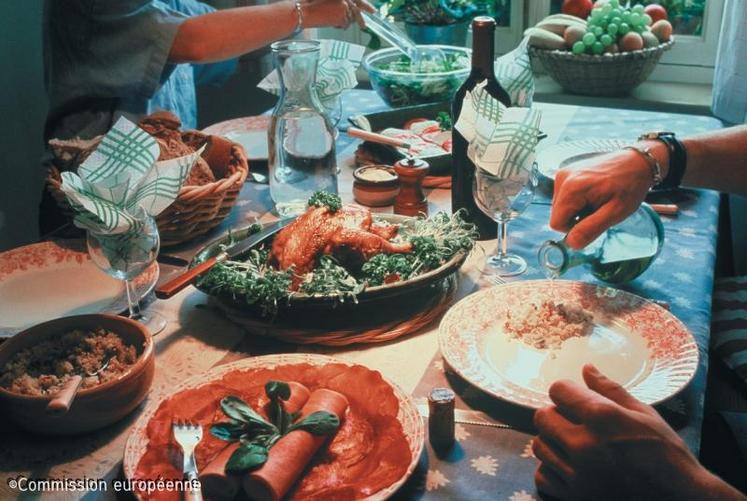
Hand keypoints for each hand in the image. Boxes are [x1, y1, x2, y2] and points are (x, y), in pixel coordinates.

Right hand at [302, 0, 374, 28]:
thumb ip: (340, 7)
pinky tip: (331, 24)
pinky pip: (344, 24)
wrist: (306, 11)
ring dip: (343, 23)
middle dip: (360, 20)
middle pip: (355, 12)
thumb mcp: (329, 4)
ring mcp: (345, 7)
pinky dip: (338, 26)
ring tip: (332, 21)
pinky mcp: (342, 15)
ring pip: (349, 19)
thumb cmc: (313, 7)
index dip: (365, 6)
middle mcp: (345, 1)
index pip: (357, 2)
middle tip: (364, 26)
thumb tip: (349, 15)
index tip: (373, 11)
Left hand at [533, 364, 741, 500]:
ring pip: (539, 446)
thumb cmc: (668, 456)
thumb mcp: (644, 415)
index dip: (567, 392)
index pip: (558, 390)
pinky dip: (553, 470)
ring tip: (574, 445)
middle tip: (574, 422)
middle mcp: (584, 444)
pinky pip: (543, 476)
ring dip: (553, 441)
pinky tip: (571, 467)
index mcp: (602, 417)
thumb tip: (586, 369)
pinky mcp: (574, 497)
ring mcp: (577, 474)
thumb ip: (610, 390)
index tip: (575, 398)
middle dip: (556, 414)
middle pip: (542, 416)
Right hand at [549, 147, 653, 248]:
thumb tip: (571, 243)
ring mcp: (563, 174)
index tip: (594, 219)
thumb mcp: (615, 213)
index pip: (557, 224)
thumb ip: (590, 229)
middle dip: (577, 218)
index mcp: (571, 189)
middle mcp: (562, 178)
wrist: (636, 162)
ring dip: (578, 210)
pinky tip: (594, 193)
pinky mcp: (566, 172)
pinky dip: (578, 200)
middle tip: (599, 209)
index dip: (575, 228)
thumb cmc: (629, 186)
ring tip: (598, 200)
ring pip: (560, 207)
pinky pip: (564, 197)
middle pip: (558, 215)